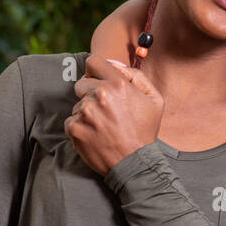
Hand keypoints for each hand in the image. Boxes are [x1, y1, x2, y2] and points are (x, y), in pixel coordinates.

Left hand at [64, 56, 164, 176]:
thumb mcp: (154, 99)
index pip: (93, 62)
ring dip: (87, 112)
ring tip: (103, 126)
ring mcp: (85, 112)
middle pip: (81, 83)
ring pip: (78, 104)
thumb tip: (115, 65)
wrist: (134, 163)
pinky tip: (96, 135)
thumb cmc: (145, 131)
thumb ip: (136, 76)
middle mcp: (99, 95)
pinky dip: (80, 127)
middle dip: (91, 93)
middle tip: (105, 110)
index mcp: (117, 84)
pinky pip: (71, 120)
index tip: (99, 81)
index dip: (96, 71)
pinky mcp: (74, 128)